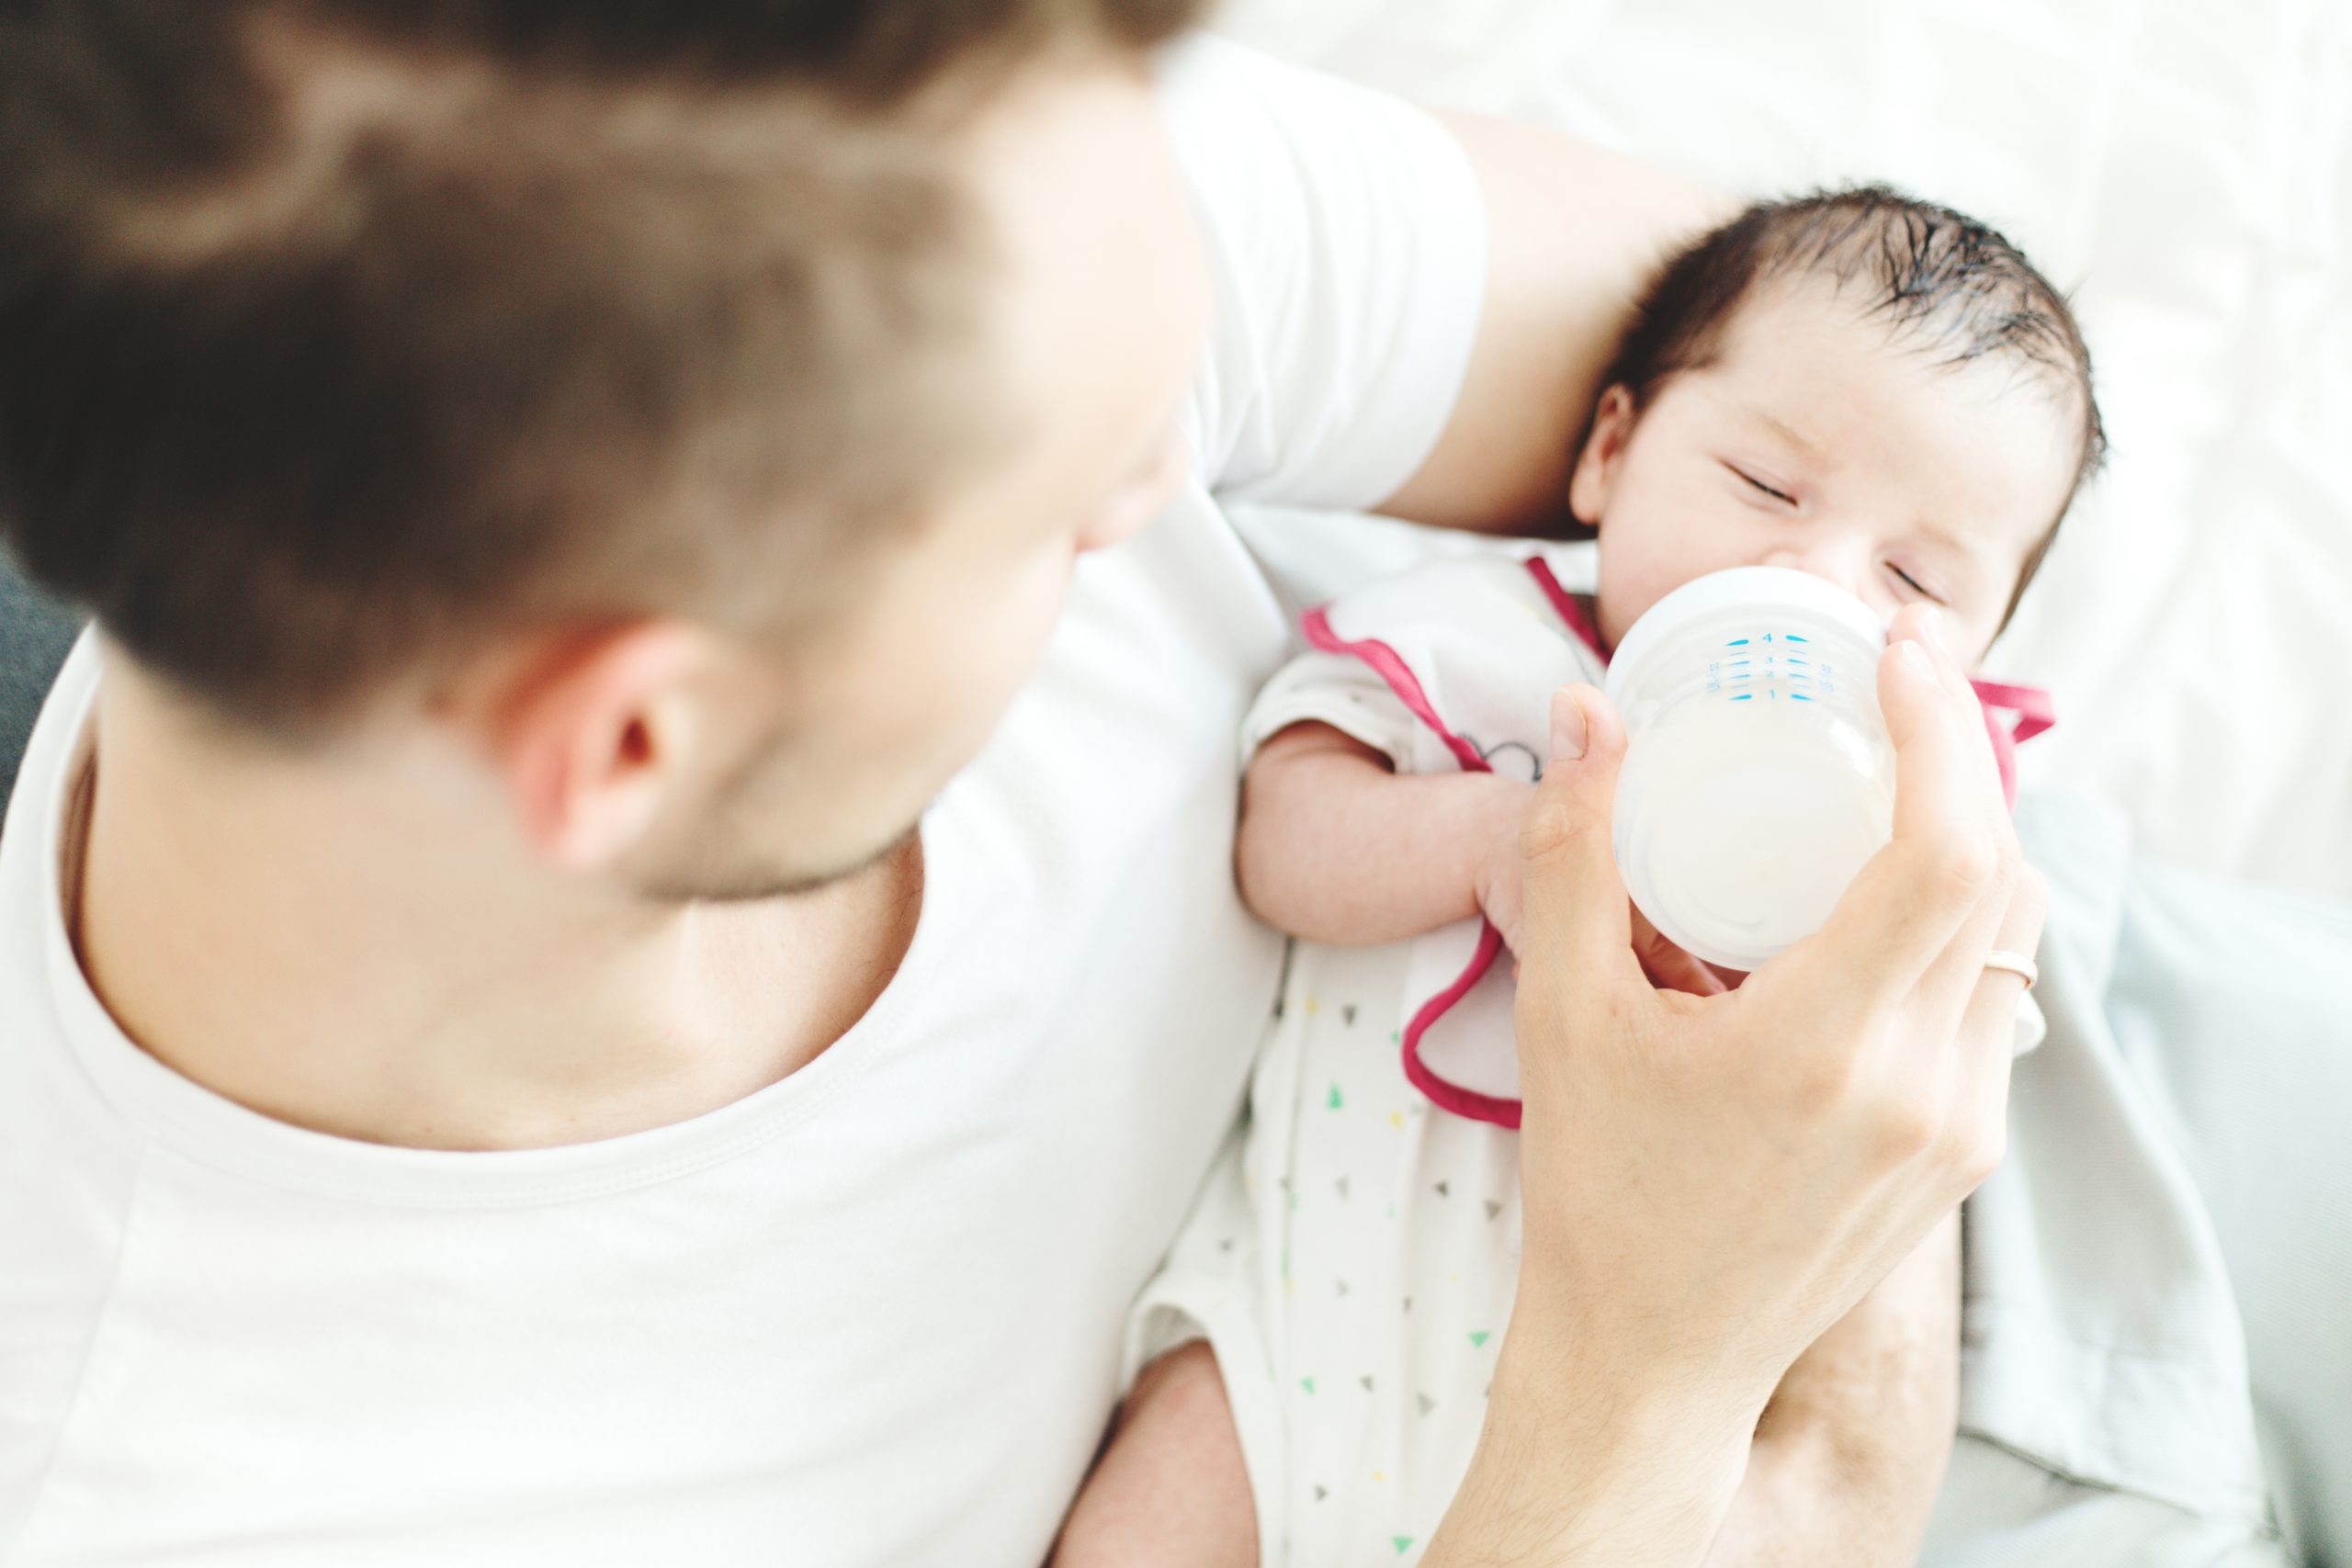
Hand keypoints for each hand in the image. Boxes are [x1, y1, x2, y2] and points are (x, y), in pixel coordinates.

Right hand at [1427, 607, 2041, 1566]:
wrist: (1651, 1359)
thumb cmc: (1596, 1194)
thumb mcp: (1562, 1014)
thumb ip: (1574, 850)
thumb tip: (1582, 710)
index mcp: (1823, 1048)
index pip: (1946, 850)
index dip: (1941, 734)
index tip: (1894, 658)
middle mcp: (1921, 1088)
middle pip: (2002, 873)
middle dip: (1960, 762)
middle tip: (1891, 696)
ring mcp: (1958, 1127)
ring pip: (2016, 938)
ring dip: (1972, 840)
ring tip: (1891, 787)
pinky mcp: (1965, 1153)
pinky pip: (1996, 1000)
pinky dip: (1962, 922)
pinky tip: (1885, 903)